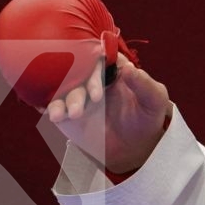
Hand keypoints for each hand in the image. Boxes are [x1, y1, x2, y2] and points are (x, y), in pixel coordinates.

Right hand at [45, 55, 171, 175]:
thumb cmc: (146, 118)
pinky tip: (50, 114)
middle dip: (75, 91)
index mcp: (113, 66)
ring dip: (59, 101)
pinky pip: (54, 104)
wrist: (133, 146)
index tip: (97, 90)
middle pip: (77, 72)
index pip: (99, 57)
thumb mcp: (154, 101)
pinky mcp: (67, 108)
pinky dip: (50, 107)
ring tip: (61, 116)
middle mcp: (92, 75)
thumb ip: (145, 84)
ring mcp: (78, 92)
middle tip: (79, 111)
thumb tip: (130, 69)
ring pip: (63, 88)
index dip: (93, 68)